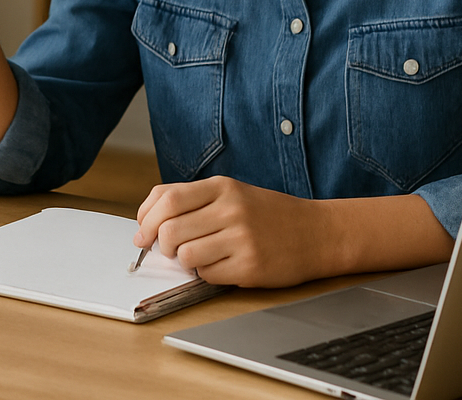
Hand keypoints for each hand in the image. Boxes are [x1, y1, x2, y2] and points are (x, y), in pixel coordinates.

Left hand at [133, 177, 334, 287]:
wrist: (318, 233)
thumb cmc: (269, 214)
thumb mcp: (233, 193)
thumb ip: (194, 201)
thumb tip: (149, 223)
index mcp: (222, 186)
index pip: (167, 198)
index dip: (147, 218)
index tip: (143, 231)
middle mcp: (231, 209)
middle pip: (170, 229)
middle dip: (160, 244)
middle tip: (167, 249)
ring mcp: (241, 238)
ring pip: (185, 255)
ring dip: (184, 261)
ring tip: (200, 256)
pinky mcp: (250, 266)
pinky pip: (207, 275)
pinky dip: (206, 274)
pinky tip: (221, 265)